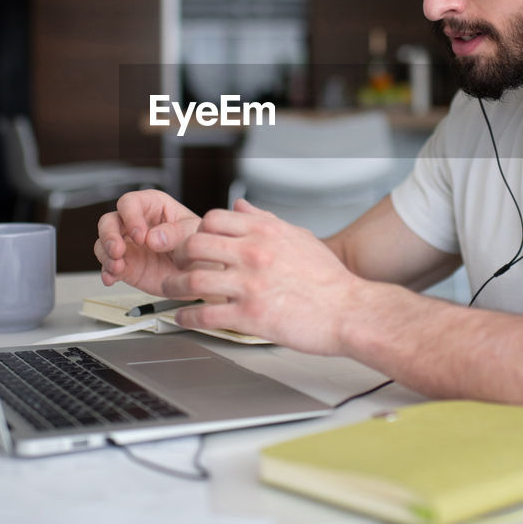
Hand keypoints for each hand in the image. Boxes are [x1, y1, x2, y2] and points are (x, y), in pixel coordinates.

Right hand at [94, 190, 200, 293]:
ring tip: (117, 267)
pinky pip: (108, 266)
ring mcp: (129, 245)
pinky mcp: (126, 265)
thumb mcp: (193, 232)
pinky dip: (107, 272)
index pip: (130, 203)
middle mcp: (136, 223)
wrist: (202, 272)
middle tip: (118, 250)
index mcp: (153, 206)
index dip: (131, 217)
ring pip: (104, 243)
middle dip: (109, 235)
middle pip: (109, 221)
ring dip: (106, 255)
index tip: (140, 236)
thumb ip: (174, 233)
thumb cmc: (200, 243)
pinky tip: (112, 278)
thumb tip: (152, 238)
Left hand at [162, 199, 359, 354]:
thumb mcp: (299, 237)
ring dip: (175, 288)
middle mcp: (254, 253)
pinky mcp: (250, 316)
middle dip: (180, 256)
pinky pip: (205, 316)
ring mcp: (250, 285)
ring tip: (172, 293)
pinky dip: (187, 318)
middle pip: (195, 245)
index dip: (198, 231)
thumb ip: (266, 219)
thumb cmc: (329, 279)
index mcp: (266, 232)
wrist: (350, 311)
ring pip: (193, 280)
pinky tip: (185, 318)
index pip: (214, 219)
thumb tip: (241, 205)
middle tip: (177, 266)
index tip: (195, 242)